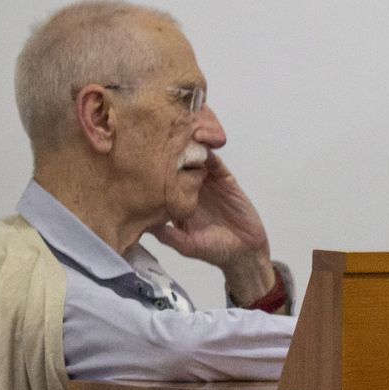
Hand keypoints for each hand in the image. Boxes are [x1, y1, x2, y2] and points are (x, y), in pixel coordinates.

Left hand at [151, 154, 275, 299]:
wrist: (246, 251)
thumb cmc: (215, 251)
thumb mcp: (187, 246)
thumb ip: (168, 235)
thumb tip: (146, 224)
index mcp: (177, 204)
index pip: (162, 182)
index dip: (154, 171)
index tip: (143, 161)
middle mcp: (191, 191)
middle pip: (176, 166)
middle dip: (168, 154)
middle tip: (157, 143)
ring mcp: (208, 184)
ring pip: (194, 160)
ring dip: (187, 149)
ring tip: (177, 138)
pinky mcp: (225, 180)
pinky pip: (215, 163)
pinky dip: (208, 153)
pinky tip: (201, 145)